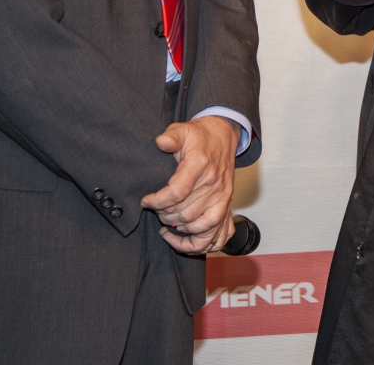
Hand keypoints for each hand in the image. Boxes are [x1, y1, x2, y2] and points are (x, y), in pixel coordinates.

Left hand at [141, 116, 238, 253]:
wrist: (224, 135)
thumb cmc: (201, 136)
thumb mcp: (183, 129)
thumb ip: (170, 136)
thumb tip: (160, 142)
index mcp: (200, 166)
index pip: (177, 193)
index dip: (157, 201)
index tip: (145, 201)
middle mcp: (214, 185)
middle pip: (185, 213)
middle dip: (164, 215)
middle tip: (155, 210)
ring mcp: (223, 198)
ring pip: (201, 228)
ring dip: (180, 230)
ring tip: (166, 223)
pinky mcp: (227, 206)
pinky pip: (219, 235)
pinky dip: (202, 244)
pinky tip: (185, 240)